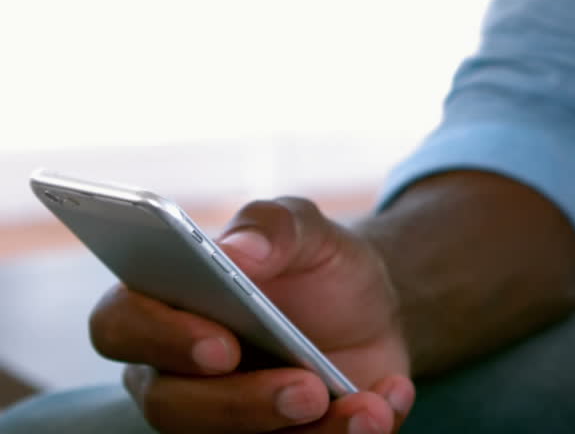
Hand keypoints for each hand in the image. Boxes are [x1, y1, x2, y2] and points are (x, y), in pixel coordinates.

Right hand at [89, 197, 414, 433]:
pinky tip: (387, 403)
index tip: (221, 345)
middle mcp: (172, 373)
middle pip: (173, 406)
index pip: (121, 324)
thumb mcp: (309, 230)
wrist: (368, 310)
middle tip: (308, 389)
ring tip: (366, 408)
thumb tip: (240, 249)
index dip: (161, 339)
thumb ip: (275, 226)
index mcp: (161, 304)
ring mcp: (216, 418)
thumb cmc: (314, 266)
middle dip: (243, 404)